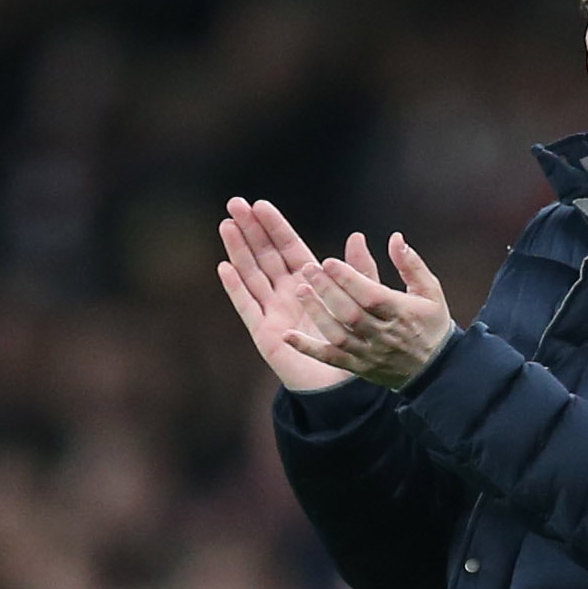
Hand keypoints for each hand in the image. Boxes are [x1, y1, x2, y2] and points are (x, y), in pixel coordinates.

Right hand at [217, 200, 350, 392]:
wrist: (342, 385)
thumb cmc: (353, 344)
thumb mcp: (363, 301)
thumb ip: (360, 271)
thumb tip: (357, 236)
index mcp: (308, 283)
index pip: (287, 247)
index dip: (274, 226)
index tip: (260, 204)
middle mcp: (287, 294)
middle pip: (264, 255)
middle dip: (250, 230)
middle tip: (235, 203)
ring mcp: (273, 312)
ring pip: (252, 275)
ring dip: (238, 250)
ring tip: (226, 225)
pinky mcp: (264, 333)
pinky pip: (247, 307)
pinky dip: (235, 288)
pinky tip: (225, 267)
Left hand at [283, 231, 456, 389]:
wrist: (435, 372)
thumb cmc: (431, 325)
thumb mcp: (430, 291)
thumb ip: (411, 264)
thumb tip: (395, 238)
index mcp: (401, 313)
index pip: (371, 295)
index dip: (349, 279)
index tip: (330, 262)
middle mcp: (383, 335)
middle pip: (350, 313)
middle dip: (328, 290)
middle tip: (308, 269)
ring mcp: (368, 353)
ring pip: (338, 334)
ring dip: (317, 313)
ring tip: (300, 290)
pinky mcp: (357, 367)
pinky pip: (330, 359)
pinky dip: (307, 348)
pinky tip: (287, 336)